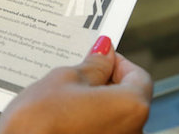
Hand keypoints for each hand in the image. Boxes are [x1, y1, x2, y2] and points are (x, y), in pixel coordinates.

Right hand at [0, 36, 152, 133]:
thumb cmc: (39, 121)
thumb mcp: (65, 79)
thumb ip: (93, 65)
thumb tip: (104, 52)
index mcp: (131, 107)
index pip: (139, 77)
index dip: (118, 62)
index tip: (100, 56)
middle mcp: (133, 132)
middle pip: (128, 100)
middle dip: (106, 83)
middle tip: (79, 73)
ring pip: (114, 119)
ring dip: (96, 104)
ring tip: (65, 97)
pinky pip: (102, 132)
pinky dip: (89, 123)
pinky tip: (64, 118)